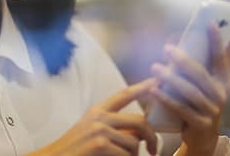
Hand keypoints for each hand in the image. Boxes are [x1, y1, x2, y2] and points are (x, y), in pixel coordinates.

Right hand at [28, 78, 158, 155]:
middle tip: (154, 150)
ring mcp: (99, 130)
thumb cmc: (74, 152)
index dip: (141, 88)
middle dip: (151, 137)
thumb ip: (113, 129)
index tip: (156, 81)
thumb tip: (138, 134)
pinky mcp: (99, 144)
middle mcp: (99, 117)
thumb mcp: (92, 133)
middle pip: (139, 121)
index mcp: (97, 112)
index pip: (123, 95)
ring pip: (134, 142)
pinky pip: (127, 154)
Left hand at [149, 24, 229, 155]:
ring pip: (190, 92)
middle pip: (200, 74)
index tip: (210, 22)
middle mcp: (221, 94)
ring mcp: (212, 110)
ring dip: (171, 78)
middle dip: (183, 60)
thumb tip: (227, 33)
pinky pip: (181, 109)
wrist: (203, 136)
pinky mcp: (200, 124)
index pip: (221, 57)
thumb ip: (214, 60)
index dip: (217, 40)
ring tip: (155, 68)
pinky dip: (166, 98)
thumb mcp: (211, 82)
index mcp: (225, 80)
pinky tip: (154, 89)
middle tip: (166, 48)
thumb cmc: (204, 100)